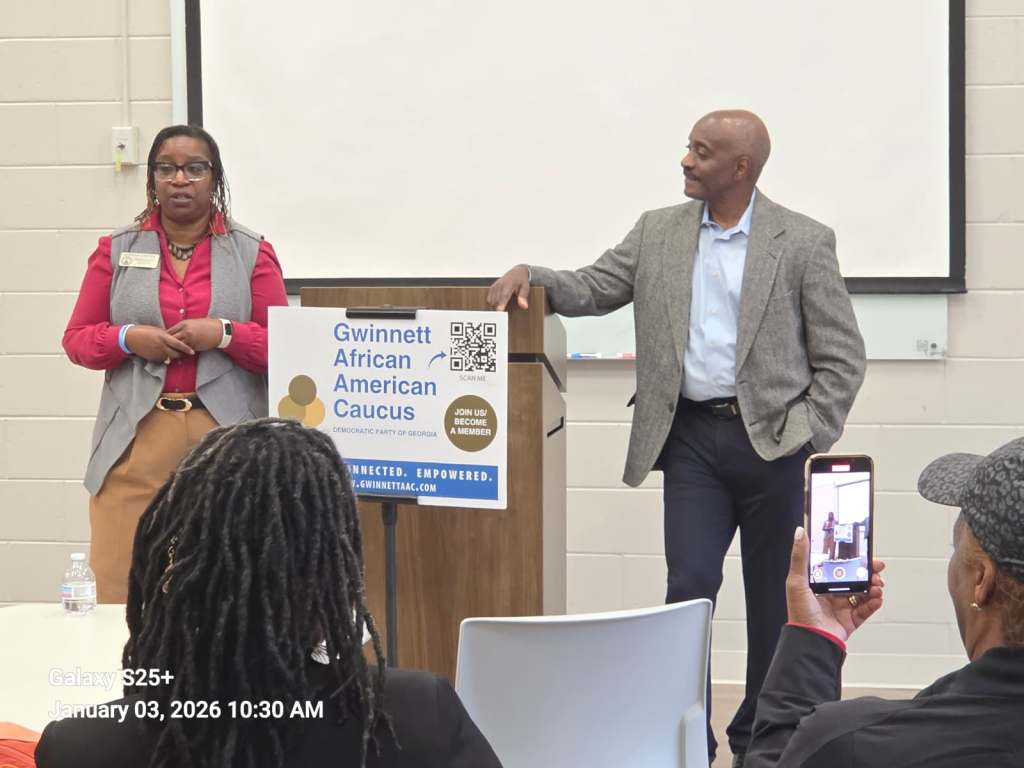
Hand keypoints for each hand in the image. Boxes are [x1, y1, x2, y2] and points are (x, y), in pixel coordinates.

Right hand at [125, 324, 193, 362]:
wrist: (129, 338)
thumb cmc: (143, 331)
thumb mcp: (157, 331)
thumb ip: (166, 335)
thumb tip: (175, 337)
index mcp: (163, 337)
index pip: (178, 344)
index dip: (186, 349)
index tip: (193, 352)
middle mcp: (161, 346)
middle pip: (176, 354)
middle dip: (181, 354)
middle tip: (185, 354)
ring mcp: (156, 353)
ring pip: (169, 358)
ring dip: (173, 356)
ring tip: (175, 353)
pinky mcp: (152, 358)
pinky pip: (162, 359)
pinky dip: (165, 357)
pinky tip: (163, 353)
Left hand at [167, 318, 222, 352]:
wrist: (219, 331)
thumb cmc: (208, 325)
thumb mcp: (194, 322)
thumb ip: (184, 327)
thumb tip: (177, 331)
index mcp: (183, 324)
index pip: (169, 331)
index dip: (166, 337)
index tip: (165, 341)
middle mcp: (185, 331)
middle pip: (170, 339)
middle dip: (167, 344)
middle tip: (164, 349)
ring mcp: (190, 339)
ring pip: (176, 347)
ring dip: (174, 350)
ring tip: (170, 354)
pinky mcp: (195, 346)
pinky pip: (185, 351)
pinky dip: (182, 353)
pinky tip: (180, 355)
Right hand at [487, 265, 530, 310]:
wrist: (517, 272)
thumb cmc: (521, 280)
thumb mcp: (525, 287)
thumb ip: (523, 297)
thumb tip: (524, 306)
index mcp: (509, 284)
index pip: (503, 295)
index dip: (501, 303)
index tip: (499, 311)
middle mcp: (500, 284)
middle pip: (496, 299)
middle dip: (498, 307)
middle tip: (502, 316)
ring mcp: (495, 285)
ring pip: (491, 299)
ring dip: (495, 305)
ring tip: (501, 309)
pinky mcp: (492, 287)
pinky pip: (489, 298)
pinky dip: (492, 302)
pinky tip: (498, 303)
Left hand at [786, 526, 884, 641]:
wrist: (811, 639)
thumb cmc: (799, 611)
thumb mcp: (797, 580)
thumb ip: (800, 556)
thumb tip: (800, 532)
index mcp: (819, 583)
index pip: (839, 567)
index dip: (852, 560)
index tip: (863, 553)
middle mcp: (831, 594)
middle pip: (855, 579)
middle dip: (868, 573)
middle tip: (877, 569)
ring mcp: (841, 607)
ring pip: (863, 593)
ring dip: (873, 588)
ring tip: (877, 585)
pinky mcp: (850, 620)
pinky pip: (866, 610)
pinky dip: (874, 603)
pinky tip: (876, 598)